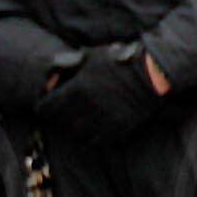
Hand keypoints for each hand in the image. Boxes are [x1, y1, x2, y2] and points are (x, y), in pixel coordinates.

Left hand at [40, 42, 166, 142]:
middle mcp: (86, 107)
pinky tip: (96, 128)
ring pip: (78, 133)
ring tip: (79, 121)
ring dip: (76, 128)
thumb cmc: (121, 59)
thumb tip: (54, 72)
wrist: (152, 73)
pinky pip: (97, 140)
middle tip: (62, 113)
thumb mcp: (92, 55)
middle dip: (59, 117)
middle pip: (61, 122)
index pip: (47, 107)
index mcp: (77, 89)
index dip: (44, 105)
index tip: (46, 104)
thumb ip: (71, 65)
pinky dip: (93, 137)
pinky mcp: (118, 128)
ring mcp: (102, 120)